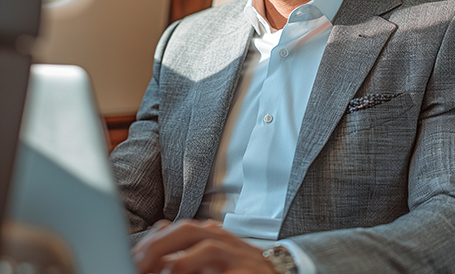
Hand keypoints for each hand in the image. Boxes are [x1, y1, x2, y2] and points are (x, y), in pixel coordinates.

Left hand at [132, 219, 277, 273]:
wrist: (277, 271)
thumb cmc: (236, 265)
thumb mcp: (209, 252)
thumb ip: (184, 247)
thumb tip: (155, 239)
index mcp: (208, 233)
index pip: (175, 229)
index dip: (152, 243)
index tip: (134, 258)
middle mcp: (220, 238)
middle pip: (187, 231)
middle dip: (160, 247)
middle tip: (140, 264)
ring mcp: (235, 254)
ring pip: (207, 248)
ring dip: (182, 261)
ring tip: (164, 271)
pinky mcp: (246, 272)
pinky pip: (227, 273)